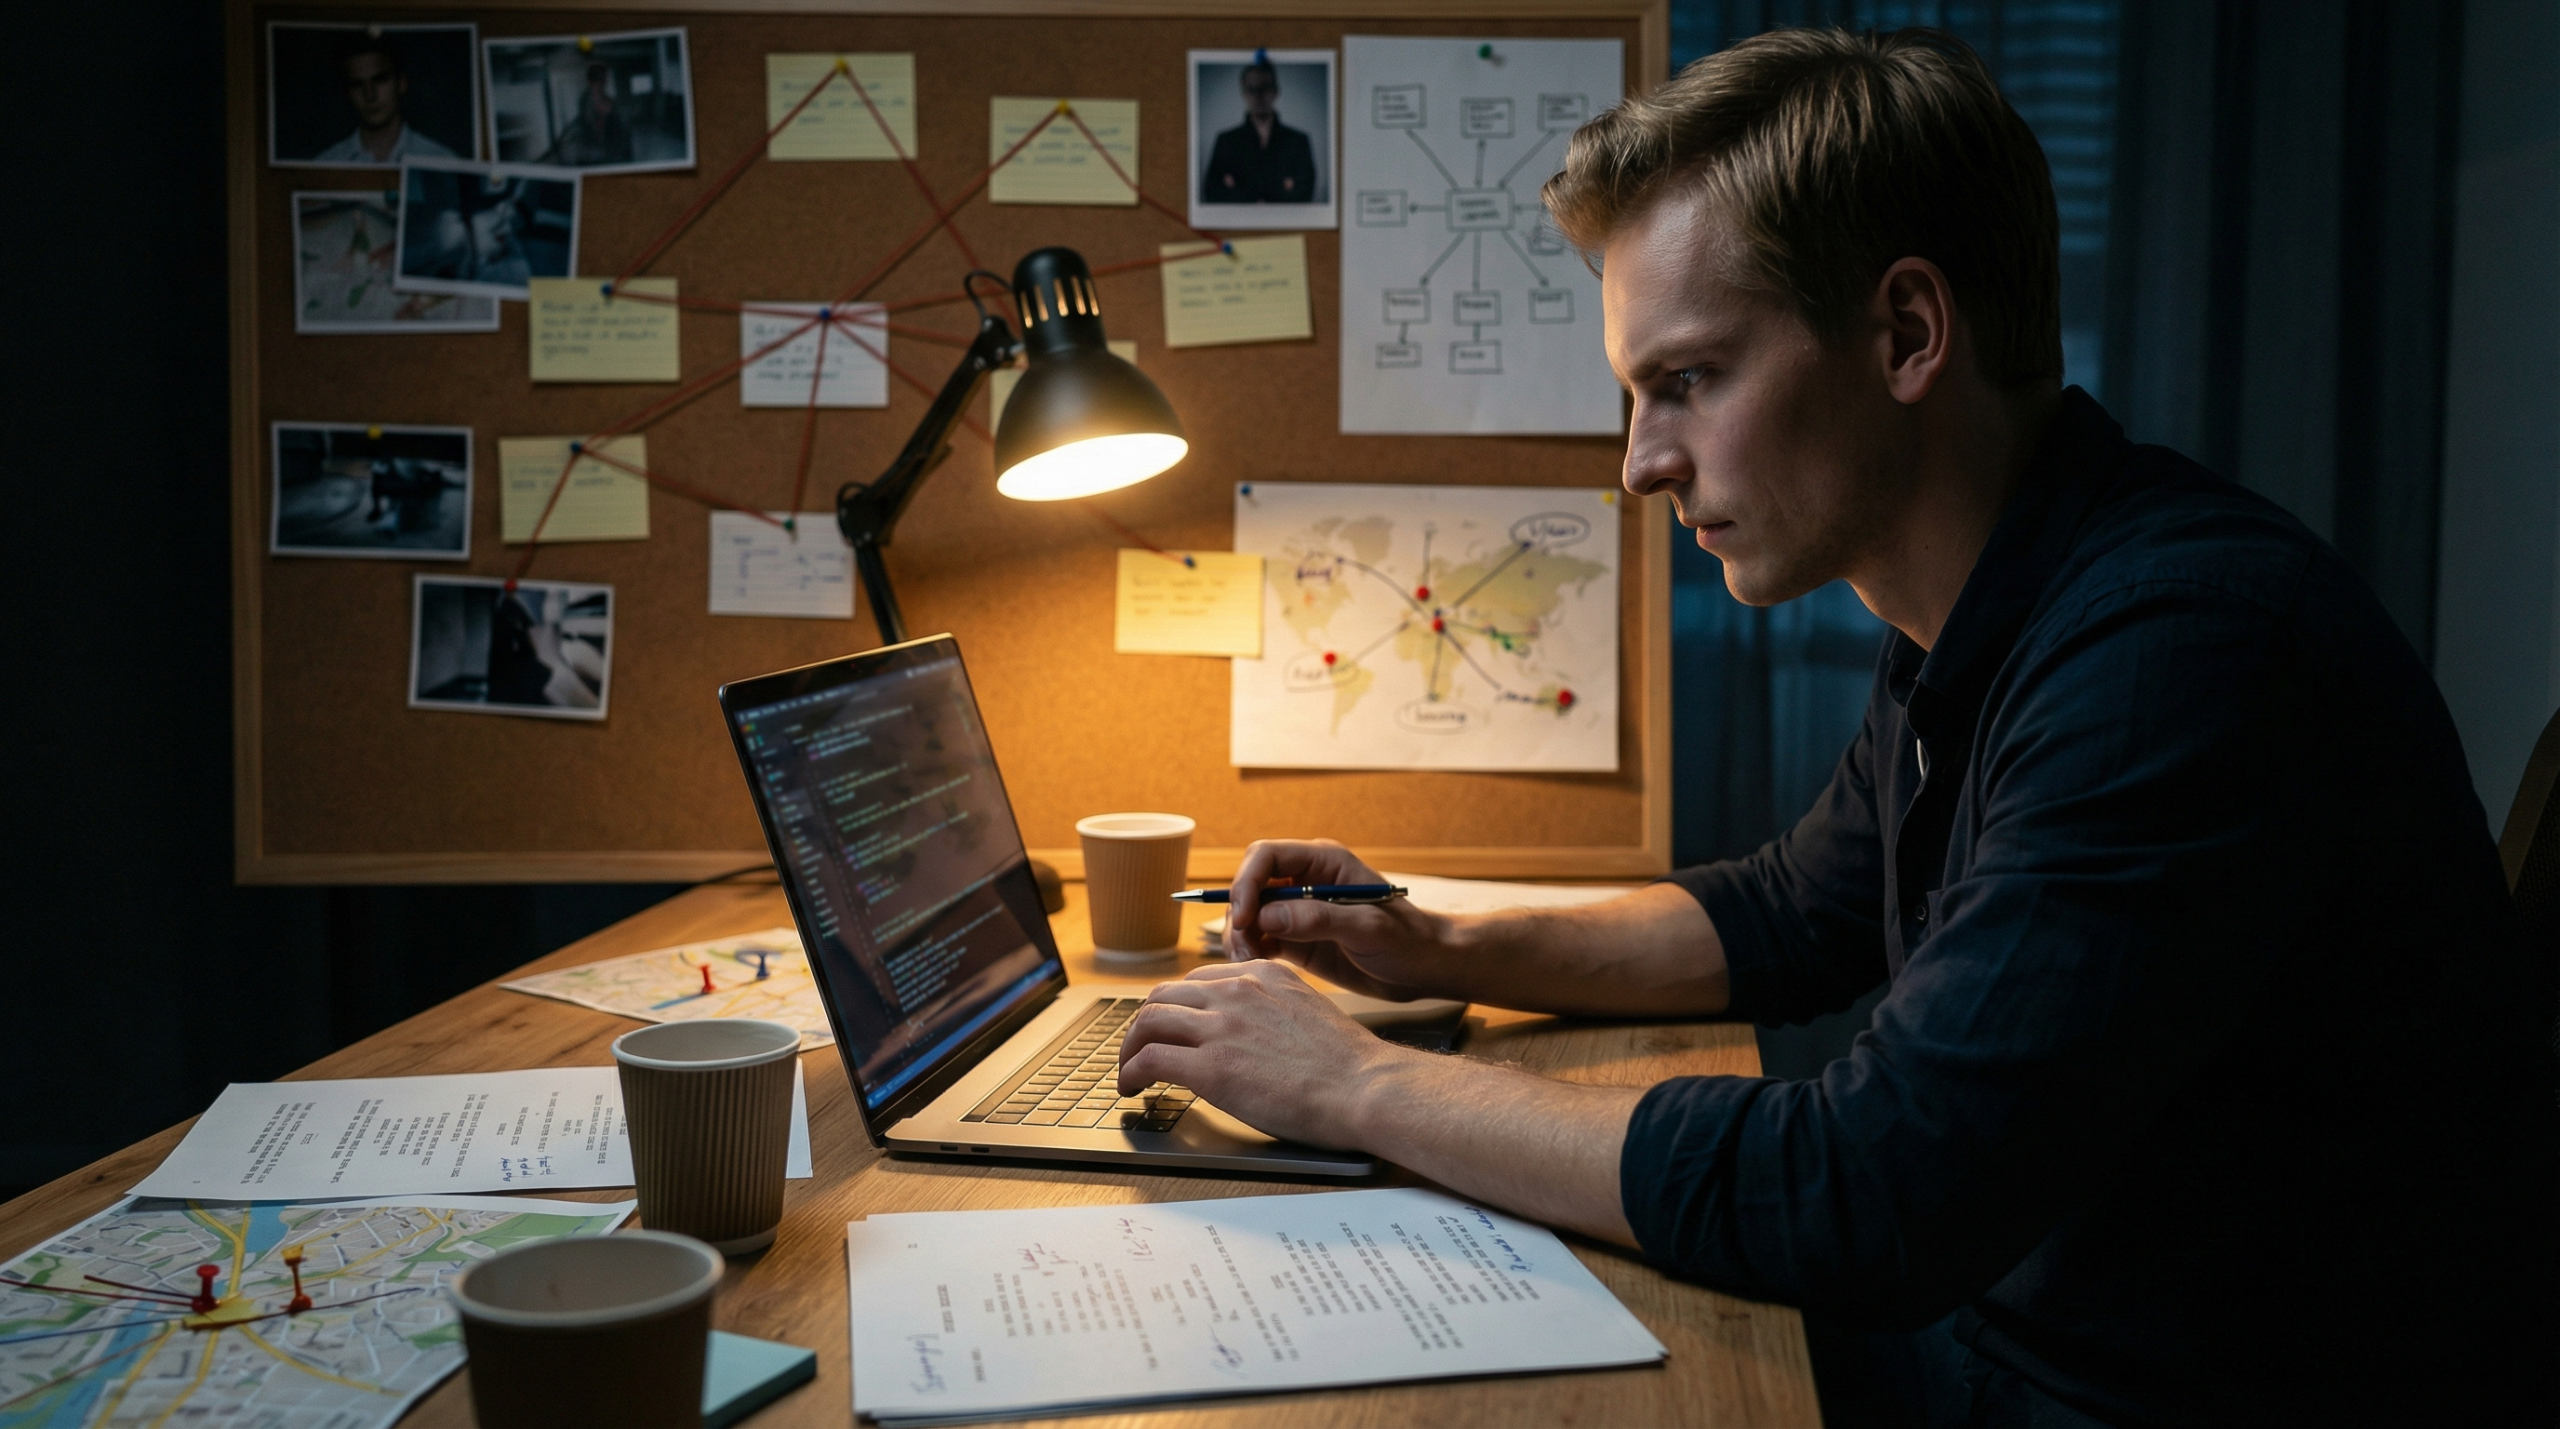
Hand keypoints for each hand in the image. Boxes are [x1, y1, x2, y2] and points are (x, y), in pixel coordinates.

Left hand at [1116, 960, 1412, 1148]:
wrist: (1365, 1087)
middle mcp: (1236, 991)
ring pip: (1146, 1023)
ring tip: (1127, 1073)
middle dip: (1142, 1025)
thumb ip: (1270, 1008)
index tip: (1168, 1028)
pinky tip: (1132, 1088)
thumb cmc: (1348, 1064)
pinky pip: (1149, 1060)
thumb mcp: (1306, 1009)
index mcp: (1261, 974)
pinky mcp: (1211, 1066)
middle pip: (1162, 996)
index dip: (1173, 1007)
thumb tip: (1247, 1032)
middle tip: (1138, 1050)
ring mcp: (1221, 1026)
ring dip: (1128, 1049)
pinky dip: (1129, 1074)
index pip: (1195, 981)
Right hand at [1224, 839, 1450, 998]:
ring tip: (1250, 962)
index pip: (1266, 856)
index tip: (1245, 918)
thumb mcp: (1368, 928)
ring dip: (1242, 936)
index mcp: (1324, 862)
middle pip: (1251, 884)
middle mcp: (1305, 881)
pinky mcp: (1297, 939)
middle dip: (1240, 913)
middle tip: (1243, 948)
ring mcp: (1299, 910)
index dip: (1246, 882)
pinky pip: (1261, 938)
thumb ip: (1319, 918)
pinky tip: (1261, 967)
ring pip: (1251, 914)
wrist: (1425, 968)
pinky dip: (1252, 951)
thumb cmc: (1408, 940)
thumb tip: (1267, 917)